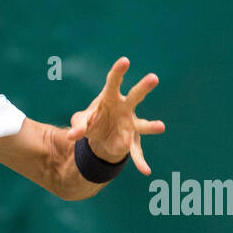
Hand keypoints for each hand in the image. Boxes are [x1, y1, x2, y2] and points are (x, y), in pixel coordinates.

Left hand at [66, 56, 165, 175]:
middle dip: (143, 88)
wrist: (101, 136)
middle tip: (154, 78)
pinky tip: (145, 171)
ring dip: (150, 126)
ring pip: (142, 124)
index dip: (118, 72)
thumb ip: (78, 126)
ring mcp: (130, 124)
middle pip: (135, 96)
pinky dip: (139, 161)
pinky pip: (135, 152)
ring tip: (161, 127)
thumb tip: (71, 135)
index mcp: (110, 98)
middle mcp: (125, 108)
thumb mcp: (82, 121)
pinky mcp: (131, 141)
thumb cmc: (93, 120)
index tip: (125, 61)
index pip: (113, 82)